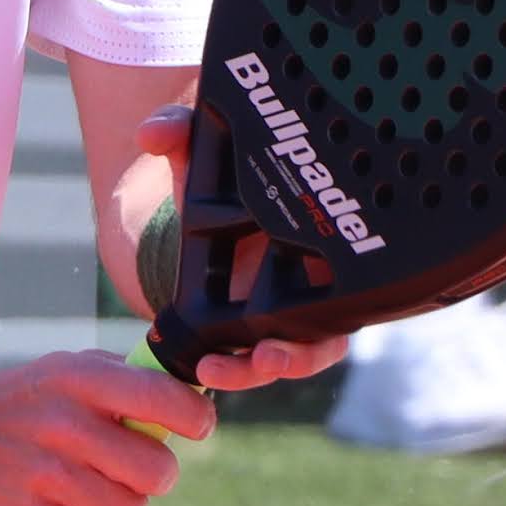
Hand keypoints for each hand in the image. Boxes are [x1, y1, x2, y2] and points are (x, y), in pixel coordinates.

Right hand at [0, 351, 210, 505]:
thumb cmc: (21, 404)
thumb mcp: (65, 369)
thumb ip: (124, 376)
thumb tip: (188, 388)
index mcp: (80, 381)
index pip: (164, 400)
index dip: (195, 419)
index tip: (194, 428)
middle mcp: (64, 425)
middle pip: (156, 471)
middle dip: (155, 476)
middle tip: (134, 472)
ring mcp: (44, 476)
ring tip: (103, 498)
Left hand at [125, 101, 352, 387]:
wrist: (197, 221)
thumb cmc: (220, 187)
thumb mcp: (204, 158)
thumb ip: (182, 135)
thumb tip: (154, 132)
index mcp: (316, 240)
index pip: (350, 271)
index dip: (340, 295)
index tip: (316, 297)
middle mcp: (313, 286)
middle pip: (325, 334)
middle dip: (300, 354)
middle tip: (269, 358)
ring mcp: (287, 319)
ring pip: (292, 359)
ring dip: (258, 374)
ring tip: (219, 374)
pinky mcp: (255, 339)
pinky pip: (252, 365)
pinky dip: (229, 373)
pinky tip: (199, 373)